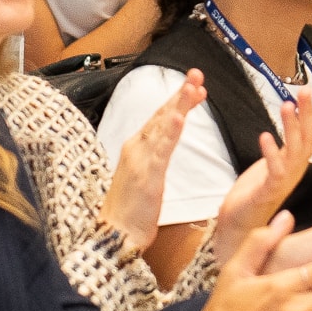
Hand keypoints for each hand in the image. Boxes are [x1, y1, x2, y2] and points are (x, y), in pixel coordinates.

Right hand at [100, 70, 205, 254]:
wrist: (114, 236)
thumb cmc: (130, 213)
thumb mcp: (144, 180)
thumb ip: (153, 161)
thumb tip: (162, 150)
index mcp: (136, 149)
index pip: (159, 119)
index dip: (177, 101)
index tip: (196, 88)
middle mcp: (135, 149)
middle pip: (161, 115)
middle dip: (180, 93)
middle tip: (197, 74)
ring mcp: (140, 160)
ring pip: (163, 126)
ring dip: (179, 104)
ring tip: (193, 86)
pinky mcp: (146, 176)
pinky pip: (161, 150)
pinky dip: (171, 131)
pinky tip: (180, 117)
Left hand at [208, 84, 311, 266]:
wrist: (240, 227)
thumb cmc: (255, 193)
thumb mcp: (274, 163)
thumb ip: (285, 144)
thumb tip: (292, 119)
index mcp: (298, 163)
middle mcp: (295, 170)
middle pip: (309, 140)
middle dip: (309, 114)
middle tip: (307, 90)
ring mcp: (283, 181)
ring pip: (293, 152)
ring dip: (290, 128)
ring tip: (286, 105)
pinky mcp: (267, 191)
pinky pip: (273, 171)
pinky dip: (271, 153)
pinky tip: (265, 136)